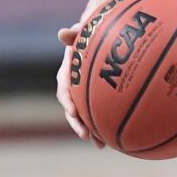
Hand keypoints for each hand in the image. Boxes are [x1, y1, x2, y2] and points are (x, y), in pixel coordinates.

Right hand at [55, 22, 105, 147]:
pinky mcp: (95, 96)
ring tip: (100, 144)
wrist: (101, 34)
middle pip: (73, 107)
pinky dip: (103, 125)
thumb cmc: (92, 32)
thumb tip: (62, 33)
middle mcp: (73, 84)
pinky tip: (114, 138)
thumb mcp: (83, 31)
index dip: (68, 101)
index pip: (64, 87)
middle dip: (77, 122)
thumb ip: (75, 33)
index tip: (73, 111)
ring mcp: (84, 92)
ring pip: (84, 114)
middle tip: (84, 134)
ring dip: (90, 130)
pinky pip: (97, 112)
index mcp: (68, 71)